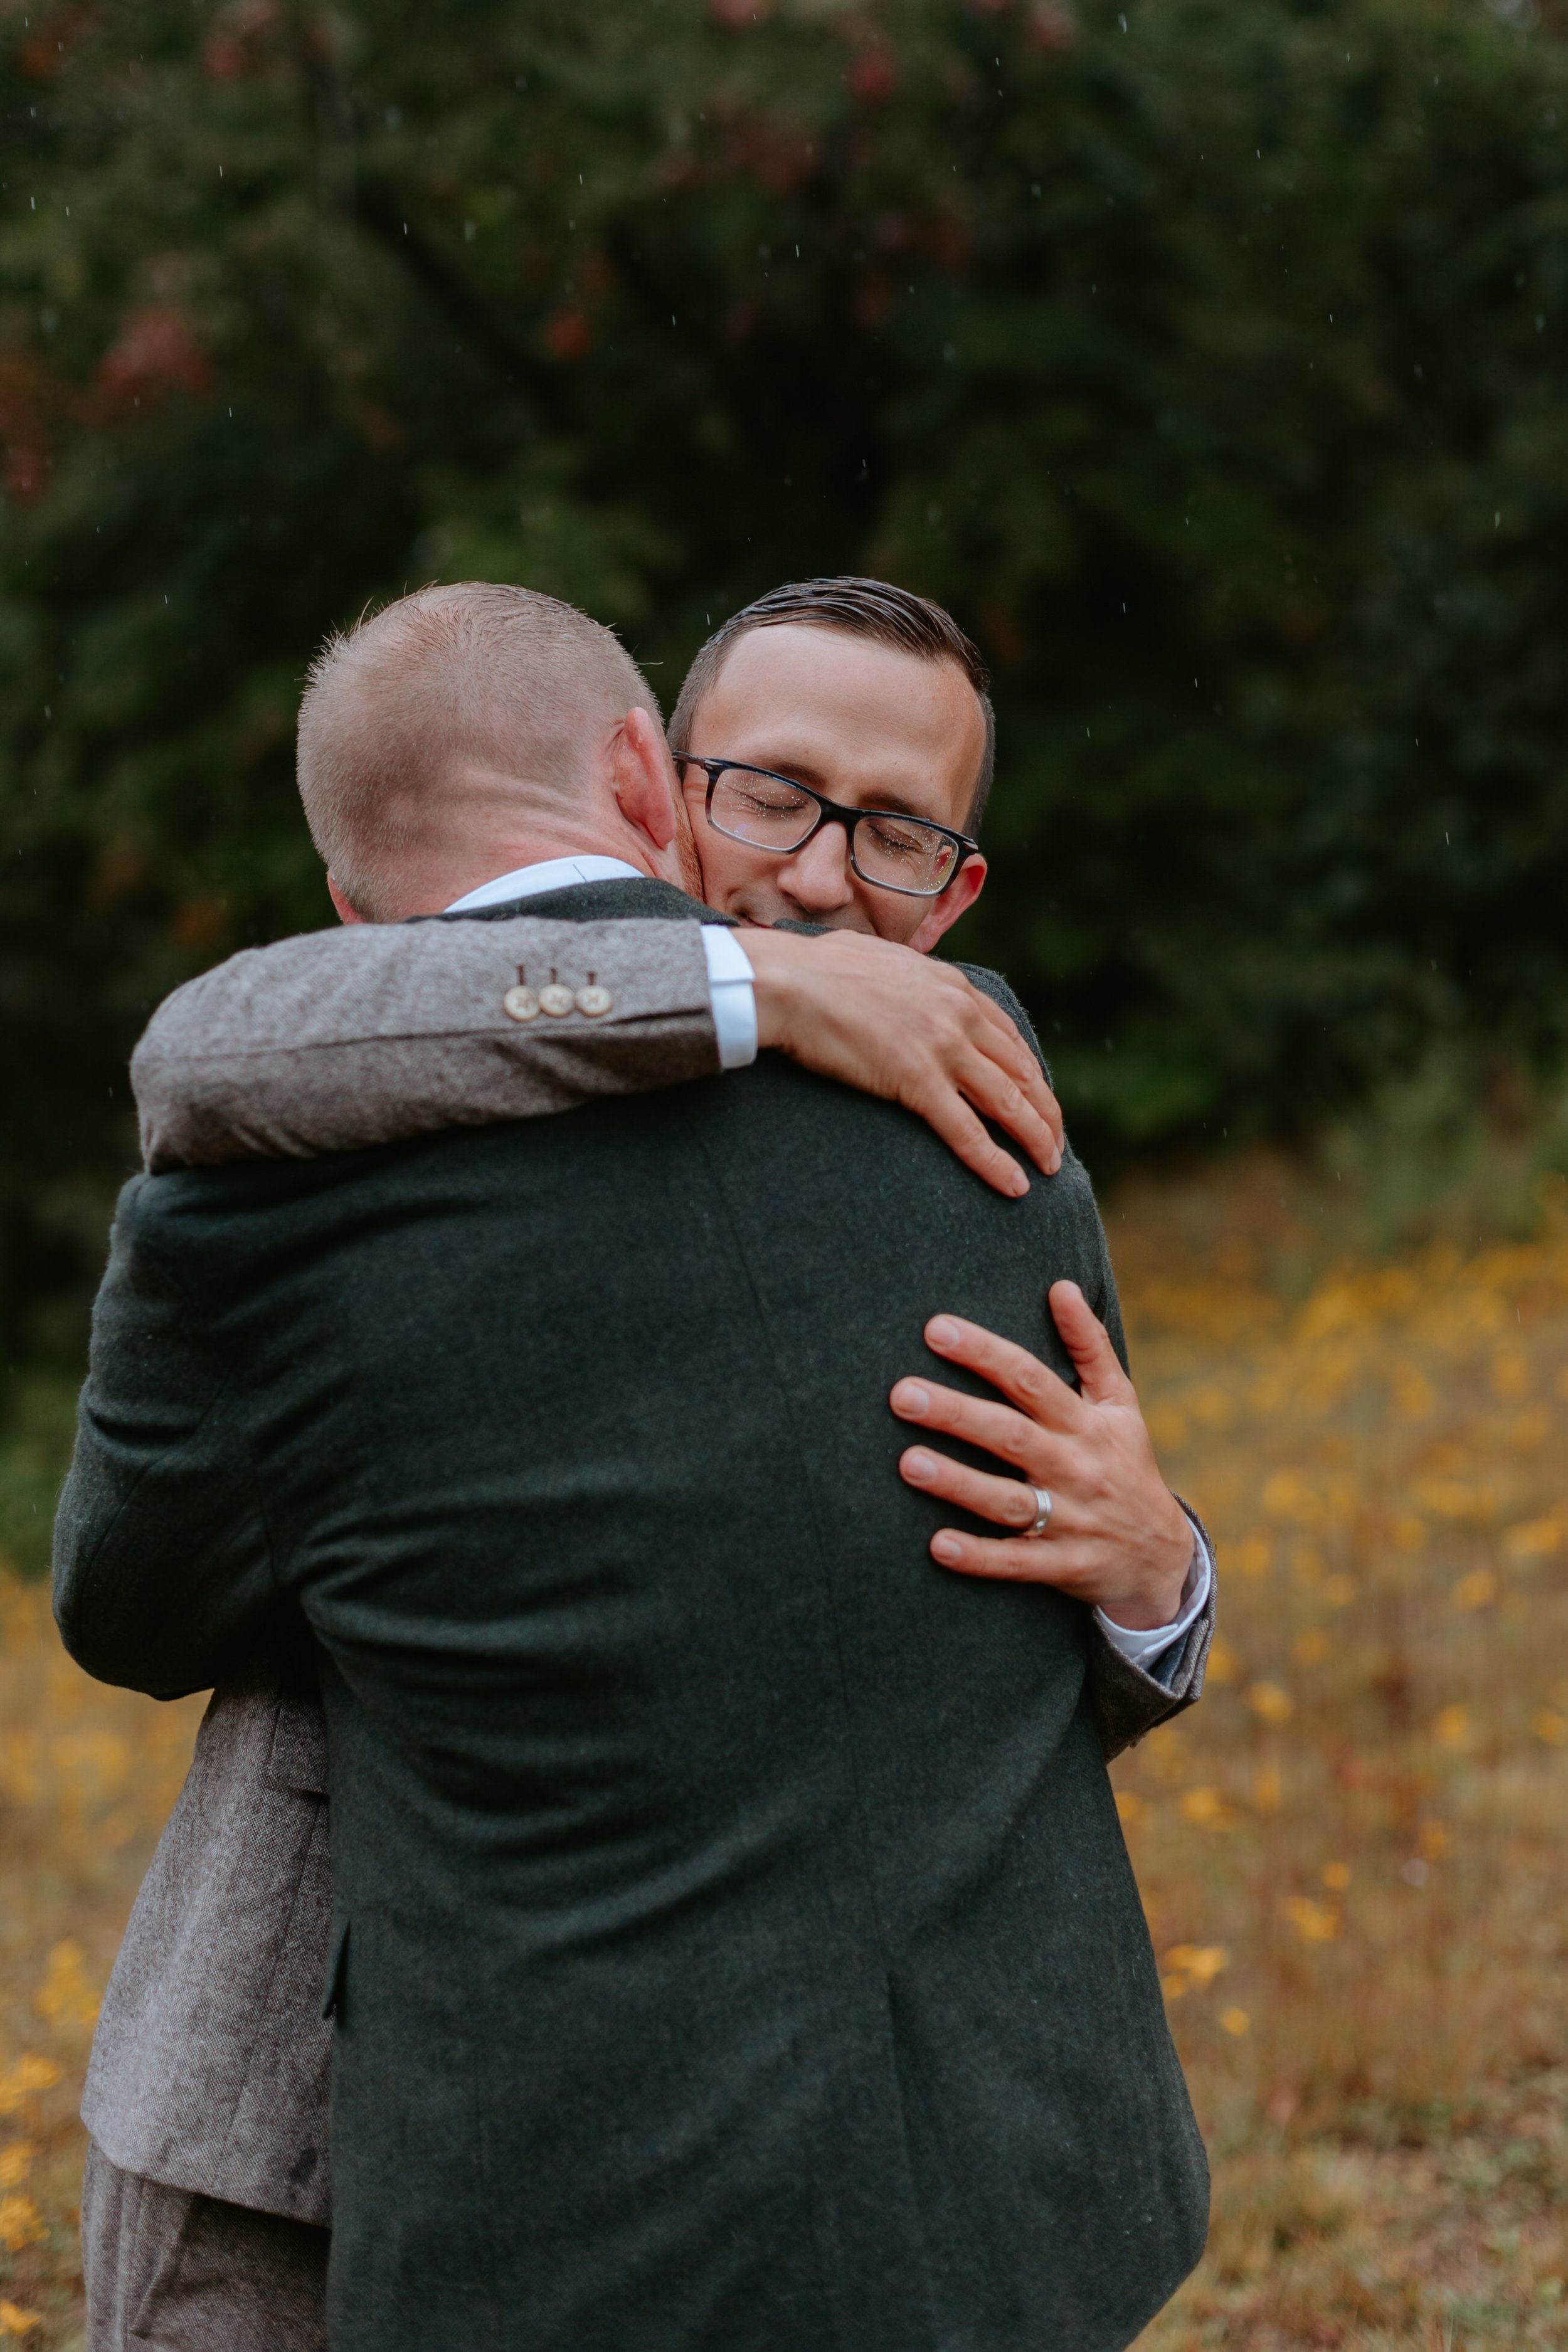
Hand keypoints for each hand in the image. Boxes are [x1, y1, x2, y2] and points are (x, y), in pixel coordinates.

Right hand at [741, 927, 1061, 1198]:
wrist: (785, 982)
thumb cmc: (816, 971)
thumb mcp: (881, 960)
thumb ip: (908, 981)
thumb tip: (904, 986)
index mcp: (951, 985)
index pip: (1008, 1036)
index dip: (1030, 1073)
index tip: (1038, 1099)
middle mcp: (958, 1013)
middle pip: (1021, 1071)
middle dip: (1045, 1111)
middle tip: (1055, 1144)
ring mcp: (941, 1046)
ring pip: (1008, 1101)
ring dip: (1035, 1138)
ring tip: (1049, 1168)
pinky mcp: (915, 1079)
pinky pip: (966, 1130)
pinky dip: (995, 1161)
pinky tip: (1014, 1185)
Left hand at [889, 1282, 1193, 1627]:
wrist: (1163, 1558)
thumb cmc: (1126, 1464)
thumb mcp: (1120, 1404)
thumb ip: (1090, 1346)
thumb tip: (1060, 1285)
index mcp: (1085, 1423)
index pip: (1030, 1380)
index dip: (984, 1354)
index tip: (936, 1329)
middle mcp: (1076, 1467)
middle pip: (1011, 1435)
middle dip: (956, 1413)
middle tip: (901, 1394)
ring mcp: (1070, 1519)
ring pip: (1009, 1500)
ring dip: (958, 1483)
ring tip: (908, 1463)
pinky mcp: (1064, 1566)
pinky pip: (1017, 1562)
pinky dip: (980, 1556)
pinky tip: (938, 1546)